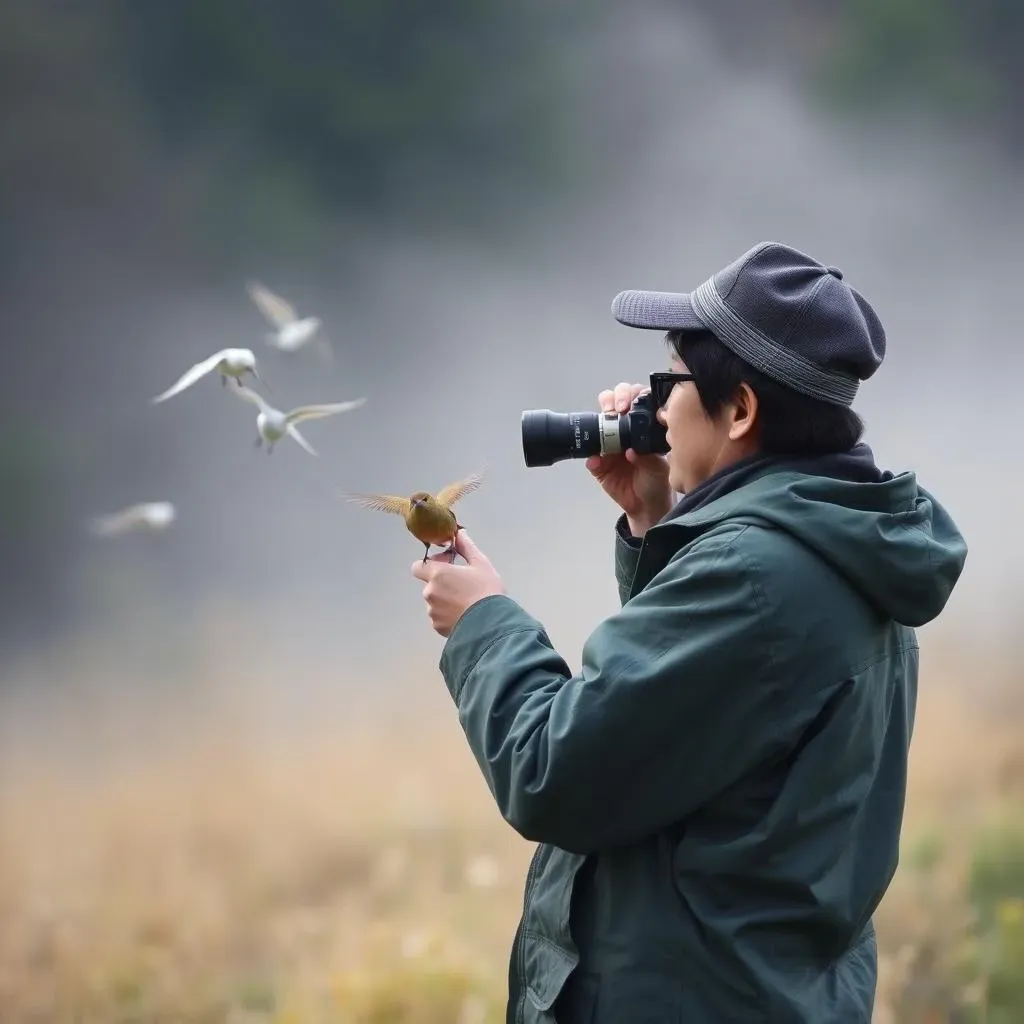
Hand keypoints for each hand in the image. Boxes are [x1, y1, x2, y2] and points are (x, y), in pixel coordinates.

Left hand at [411, 530, 505, 637]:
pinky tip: (464, 615)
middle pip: (430, 584)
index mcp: (438, 574)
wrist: (492, 623)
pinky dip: (448, 616)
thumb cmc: (487, 590)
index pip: (418, 566)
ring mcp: (432, 612)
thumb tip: (459, 533)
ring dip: (445, 601)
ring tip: (466, 603)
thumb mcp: (481, 564)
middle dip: (443, 584)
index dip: (429, 565)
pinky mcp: (437, 627)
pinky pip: (439, 618)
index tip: (446, 566)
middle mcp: (430, 592)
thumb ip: (466, 547)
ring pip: (435, 602)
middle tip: (463, 586)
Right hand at [586, 381, 671, 536]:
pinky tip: (597, 462)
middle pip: (612, 401)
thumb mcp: (658, 466)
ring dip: (597, 422)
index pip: (635, 399)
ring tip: (602, 431)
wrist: (645, 505)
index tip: (627, 406)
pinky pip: (589, 456)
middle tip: (615, 410)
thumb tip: (630, 450)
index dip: (630, 395)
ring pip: (597, 423)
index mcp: (641, 424)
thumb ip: (646, 455)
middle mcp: (623, 428)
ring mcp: (608, 444)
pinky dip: (591, 457)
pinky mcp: (598, 463)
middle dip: (611, 399)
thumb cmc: (656, 479)